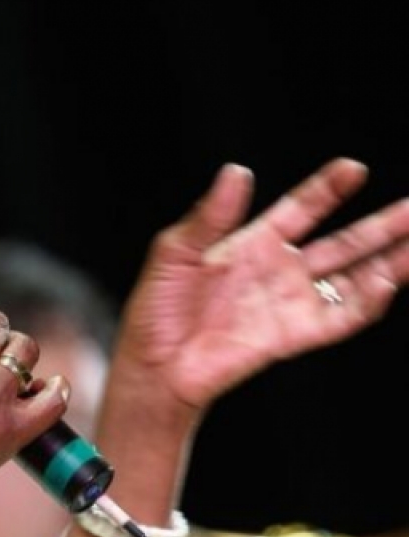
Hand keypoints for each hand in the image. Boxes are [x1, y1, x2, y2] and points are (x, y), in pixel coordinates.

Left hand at [118, 158, 408, 408]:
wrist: (153, 365)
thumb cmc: (155, 311)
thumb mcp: (174, 253)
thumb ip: (208, 216)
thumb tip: (236, 171)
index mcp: (252, 244)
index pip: (302, 208)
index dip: (328, 189)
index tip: (354, 169)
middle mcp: (278, 271)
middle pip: (343, 243)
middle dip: (382, 226)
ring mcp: (289, 303)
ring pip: (353, 278)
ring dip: (388, 261)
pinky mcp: (293, 335)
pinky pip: (341, 318)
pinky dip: (367, 302)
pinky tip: (387, 281)